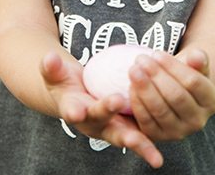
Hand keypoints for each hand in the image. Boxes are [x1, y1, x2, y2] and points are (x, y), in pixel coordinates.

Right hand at [41, 51, 163, 168]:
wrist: (74, 99)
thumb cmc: (64, 83)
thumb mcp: (54, 73)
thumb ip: (51, 67)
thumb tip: (49, 58)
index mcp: (74, 110)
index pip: (74, 110)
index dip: (74, 110)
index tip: (76, 111)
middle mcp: (93, 125)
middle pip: (104, 128)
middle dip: (114, 126)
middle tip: (126, 125)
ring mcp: (111, 130)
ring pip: (126, 138)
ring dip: (139, 145)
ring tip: (154, 157)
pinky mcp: (127, 130)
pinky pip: (141, 134)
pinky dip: (151, 141)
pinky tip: (165, 151)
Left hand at [129, 48, 214, 140]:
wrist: (170, 97)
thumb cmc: (180, 77)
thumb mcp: (191, 67)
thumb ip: (197, 61)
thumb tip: (197, 55)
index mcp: (210, 101)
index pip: (193, 83)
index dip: (173, 67)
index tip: (156, 53)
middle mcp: (198, 121)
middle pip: (176, 96)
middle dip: (156, 76)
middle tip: (140, 59)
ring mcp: (179, 132)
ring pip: (160, 109)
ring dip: (144, 88)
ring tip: (133, 69)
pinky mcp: (158, 136)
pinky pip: (146, 119)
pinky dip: (137, 102)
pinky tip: (130, 86)